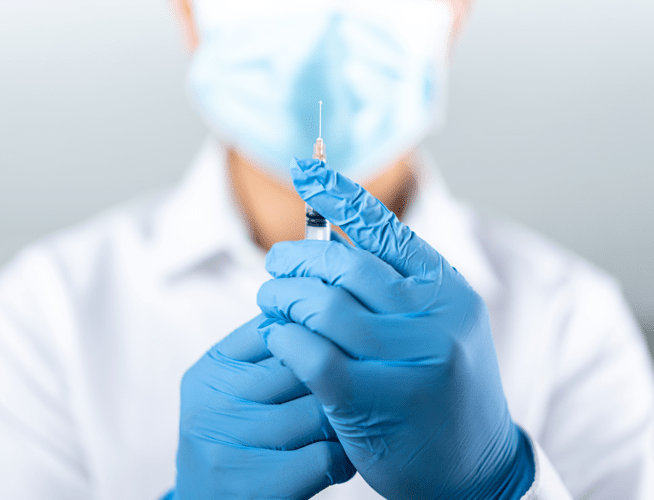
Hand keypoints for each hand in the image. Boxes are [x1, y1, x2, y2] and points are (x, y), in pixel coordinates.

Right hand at [171, 314, 354, 499]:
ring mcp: (224, 445)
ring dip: (349, 417)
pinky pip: (322, 457)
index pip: (277, 329)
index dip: (321, 336)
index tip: (349, 345)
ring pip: (318, 411)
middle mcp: (209, 402)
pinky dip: (344, 459)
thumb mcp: (235, 389)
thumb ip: (268, 350)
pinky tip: (347, 458)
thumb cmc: (242, 438)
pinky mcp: (248, 487)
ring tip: (362, 419)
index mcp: (210, 369)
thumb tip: (329, 299)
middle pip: (301, 367)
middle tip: (368, 379)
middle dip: (340, 376)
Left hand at [256, 158, 534, 498]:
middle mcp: (437, 316)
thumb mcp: (434, 327)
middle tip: (273, 266)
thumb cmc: (441, 390)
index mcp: (447, 289)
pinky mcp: (384, 400)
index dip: (340, 195)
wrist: (475, 467)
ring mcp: (414, 358)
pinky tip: (278, 339)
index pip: (386, 229)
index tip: (305, 169)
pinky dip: (287, 342)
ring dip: (284, 300)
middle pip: (347, 268)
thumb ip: (394, 289)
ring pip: (326, 308)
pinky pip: (315, 355)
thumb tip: (330, 247)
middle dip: (297, 261)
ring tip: (269, 301)